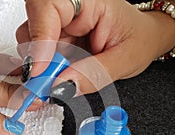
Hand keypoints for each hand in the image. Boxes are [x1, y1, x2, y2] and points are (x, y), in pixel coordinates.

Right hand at [16, 0, 174, 100]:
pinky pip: (39, 55)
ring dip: (43, 69)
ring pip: (31, 44)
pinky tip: (63, 75)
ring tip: (65, 78)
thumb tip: (61, 86)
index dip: (39, 37)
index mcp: (89, 0)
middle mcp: (69, 8)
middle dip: (39, 62)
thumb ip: (94, 75)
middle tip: (53, 82)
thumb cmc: (139, 38)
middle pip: (33, 29)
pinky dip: (47, 71)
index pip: (48, 6)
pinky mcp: (56, 37)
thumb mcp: (124, 60)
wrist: (143, 39)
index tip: (40, 69)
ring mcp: (60, 23)